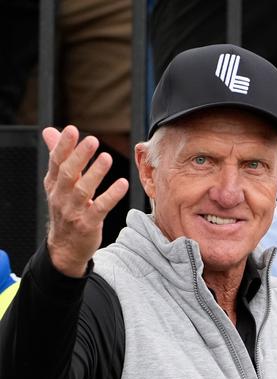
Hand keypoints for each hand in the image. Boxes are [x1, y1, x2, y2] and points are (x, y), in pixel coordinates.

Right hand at [43, 125, 128, 276]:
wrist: (65, 247)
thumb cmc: (65, 210)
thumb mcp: (58, 184)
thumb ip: (58, 157)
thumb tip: (50, 131)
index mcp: (54, 184)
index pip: (56, 162)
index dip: (63, 146)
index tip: (72, 130)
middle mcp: (61, 197)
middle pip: (68, 174)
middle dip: (79, 156)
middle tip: (92, 140)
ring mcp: (74, 211)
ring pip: (83, 190)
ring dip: (95, 173)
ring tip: (107, 158)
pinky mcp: (88, 224)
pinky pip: (100, 209)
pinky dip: (111, 196)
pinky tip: (122, 184)